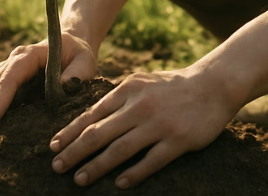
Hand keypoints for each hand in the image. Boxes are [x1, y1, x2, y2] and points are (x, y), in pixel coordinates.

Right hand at [0, 32, 95, 129]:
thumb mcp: (84, 61)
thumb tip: (63, 87)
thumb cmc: (78, 54)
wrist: (72, 43)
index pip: (11, 76)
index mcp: (30, 54)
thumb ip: (76, 73)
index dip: (0, 99)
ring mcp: (7, 68)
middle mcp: (14, 59)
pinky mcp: (6, 79)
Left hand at [49, 65, 237, 188]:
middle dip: (75, 152)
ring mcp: (159, 123)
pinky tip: (120, 184)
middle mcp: (141, 105)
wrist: (213, 84)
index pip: (93, 113)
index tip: (53, 146)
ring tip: (80, 180)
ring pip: (120, 149)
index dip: (71, 131)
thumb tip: (88, 119)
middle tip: (57, 167)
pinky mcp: (178, 139)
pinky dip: (133, 173)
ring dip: (97, 167)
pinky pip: (150, 161)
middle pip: (100, 133)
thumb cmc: (173, 86)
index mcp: (129, 89)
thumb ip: (119, 98)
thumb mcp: (143, 83)